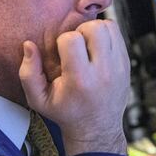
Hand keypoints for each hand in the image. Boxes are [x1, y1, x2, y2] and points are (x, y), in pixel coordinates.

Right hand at [19, 19, 129, 155]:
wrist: (96, 128)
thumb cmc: (66, 112)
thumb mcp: (38, 100)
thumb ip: (28, 73)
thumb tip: (29, 45)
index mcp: (80, 79)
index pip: (71, 39)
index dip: (62, 42)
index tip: (62, 56)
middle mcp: (103, 71)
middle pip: (94, 28)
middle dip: (80, 32)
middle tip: (75, 47)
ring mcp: (119, 66)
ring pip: (108, 26)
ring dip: (93, 31)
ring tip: (86, 46)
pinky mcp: (127, 63)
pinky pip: (117, 33)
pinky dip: (105, 35)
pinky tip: (96, 49)